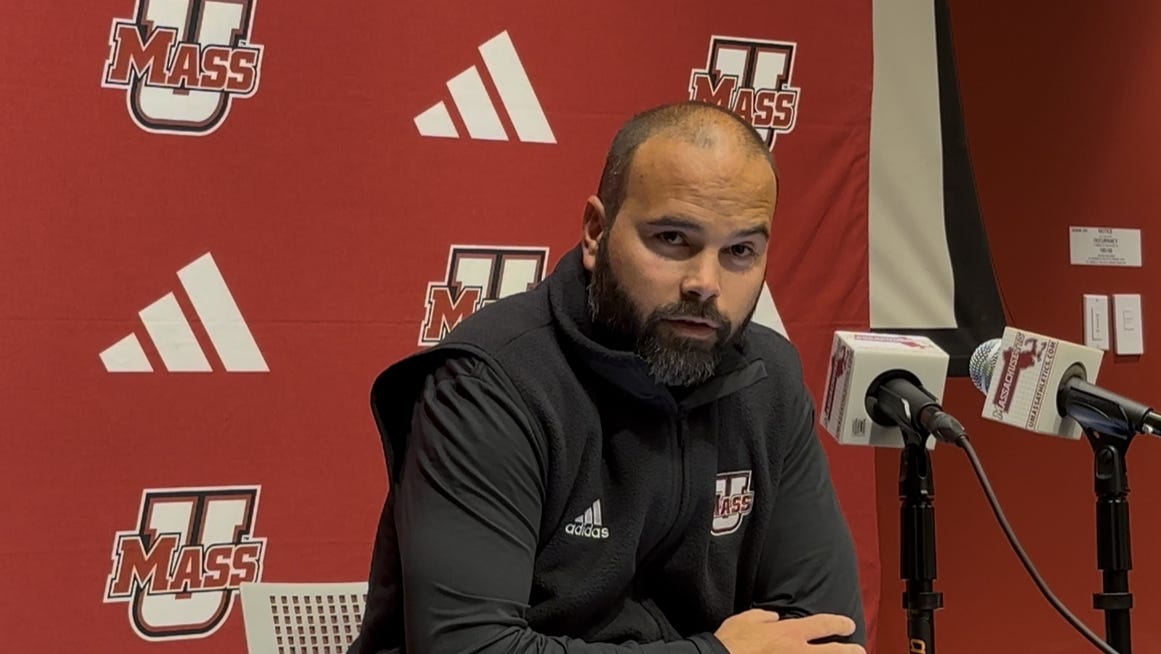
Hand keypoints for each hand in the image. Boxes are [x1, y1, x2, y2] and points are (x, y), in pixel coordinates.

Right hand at [714, 609, 864, 653]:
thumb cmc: (731, 642)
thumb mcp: (745, 619)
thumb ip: (763, 616)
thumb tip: (773, 617)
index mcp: (788, 633)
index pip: (821, 625)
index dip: (838, 624)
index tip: (848, 625)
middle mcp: (798, 652)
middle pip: (834, 651)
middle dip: (850, 651)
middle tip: (861, 651)